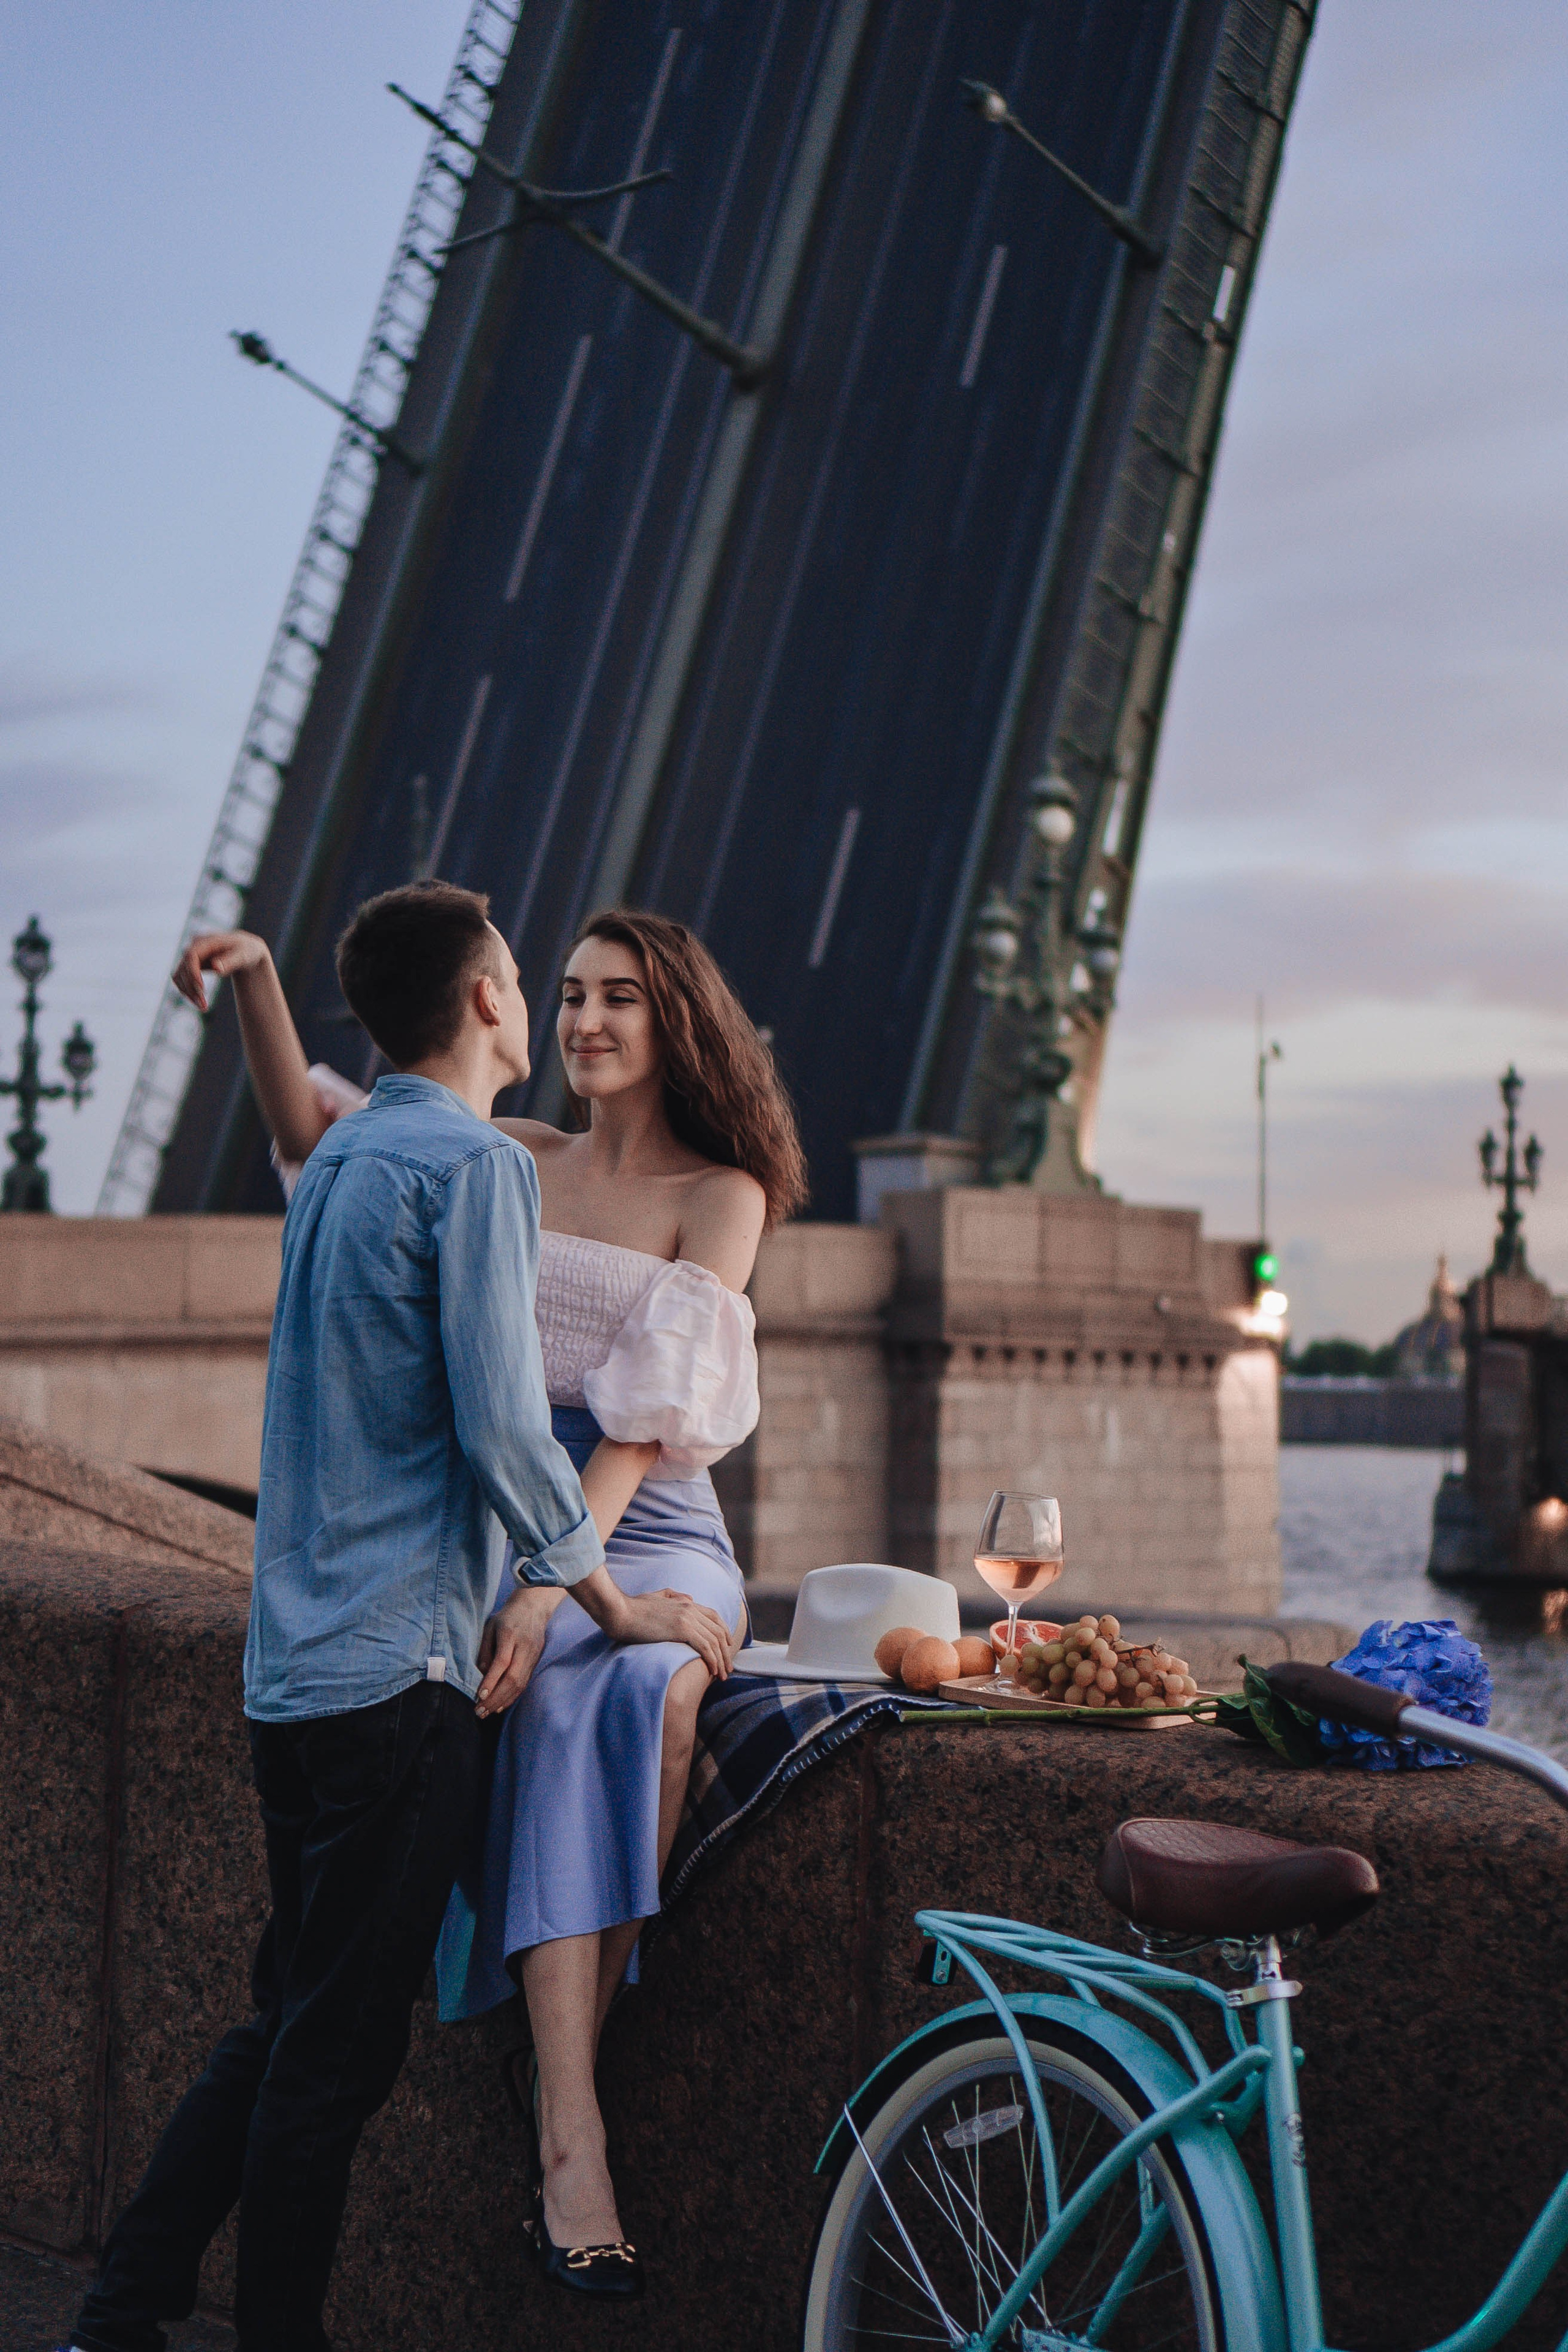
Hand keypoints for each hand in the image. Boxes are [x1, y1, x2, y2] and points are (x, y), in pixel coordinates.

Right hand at [172, 930, 271, 1012]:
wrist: (245, 951)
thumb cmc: (246, 951)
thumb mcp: (244, 955)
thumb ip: (231, 961)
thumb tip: (216, 968)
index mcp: (207, 940)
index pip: (191, 955)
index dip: (193, 972)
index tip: (201, 989)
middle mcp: (195, 946)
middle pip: (184, 967)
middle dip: (192, 987)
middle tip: (204, 1006)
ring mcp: (190, 956)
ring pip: (179, 975)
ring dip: (187, 992)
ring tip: (203, 1007)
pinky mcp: (189, 966)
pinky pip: (181, 980)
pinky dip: (187, 991)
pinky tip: (198, 1002)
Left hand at [475, 1585, 564, 1716]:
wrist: (534, 1607)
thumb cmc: (507, 1617)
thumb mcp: (490, 1627)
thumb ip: (485, 1650)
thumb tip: (481, 1675)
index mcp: (511, 1635)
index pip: (502, 1662)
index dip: (491, 1680)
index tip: (479, 1695)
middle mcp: (525, 1647)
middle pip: (513, 1678)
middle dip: (495, 1698)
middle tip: (480, 1711)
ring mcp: (533, 1655)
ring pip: (520, 1684)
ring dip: (503, 1701)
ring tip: (487, 1712)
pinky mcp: (536, 1661)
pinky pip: (524, 1683)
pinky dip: (512, 1697)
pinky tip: (500, 1705)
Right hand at [606, 1585, 737, 1679]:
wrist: (621, 1612)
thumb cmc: (633, 1607)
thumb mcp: (655, 1596)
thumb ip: (672, 1595)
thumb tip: (689, 1597)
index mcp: (685, 1602)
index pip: (714, 1617)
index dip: (724, 1633)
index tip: (726, 1648)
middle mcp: (690, 1608)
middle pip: (718, 1631)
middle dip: (725, 1651)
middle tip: (726, 1668)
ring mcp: (687, 1618)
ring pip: (714, 1641)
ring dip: (721, 1660)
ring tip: (721, 1675)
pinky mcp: (682, 1629)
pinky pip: (705, 1647)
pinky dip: (712, 1660)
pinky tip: (712, 1671)